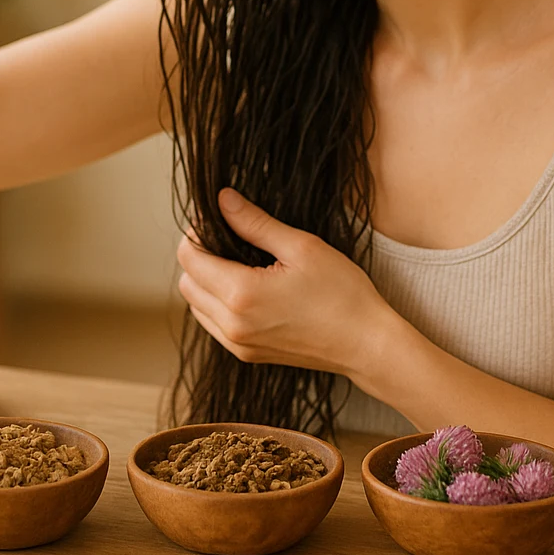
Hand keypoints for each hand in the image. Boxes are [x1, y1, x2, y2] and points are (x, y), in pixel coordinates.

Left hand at [175, 188, 394, 377]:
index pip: (189, 258)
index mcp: (242, 294)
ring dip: (205, 281)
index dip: (197, 233)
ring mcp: (238, 343)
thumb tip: (223, 200)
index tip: (217, 218)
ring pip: (196, 306)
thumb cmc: (342, 293)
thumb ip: (255, 223)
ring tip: (236, 261)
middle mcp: (232, 324)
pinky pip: (213, 324)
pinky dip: (216, 303)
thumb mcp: (301, 247)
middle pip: (187, 282)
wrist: (366, 344)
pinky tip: (245, 288)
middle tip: (226, 236)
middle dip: (198, 255)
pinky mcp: (247, 354)